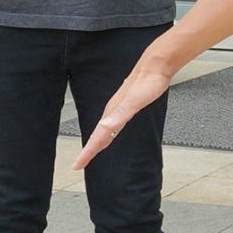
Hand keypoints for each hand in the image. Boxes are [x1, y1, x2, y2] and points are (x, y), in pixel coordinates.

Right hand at [71, 53, 175, 171]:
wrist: (155, 66)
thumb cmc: (148, 82)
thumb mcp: (134, 101)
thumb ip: (120, 114)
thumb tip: (105, 126)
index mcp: (112, 113)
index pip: (97, 138)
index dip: (87, 152)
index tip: (77, 165)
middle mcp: (113, 111)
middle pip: (97, 136)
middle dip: (88, 150)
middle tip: (79, 163)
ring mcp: (119, 107)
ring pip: (104, 129)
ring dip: (97, 141)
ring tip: (92, 151)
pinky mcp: (126, 104)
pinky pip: (112, 122)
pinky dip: (108, 131)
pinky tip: (110, 130)